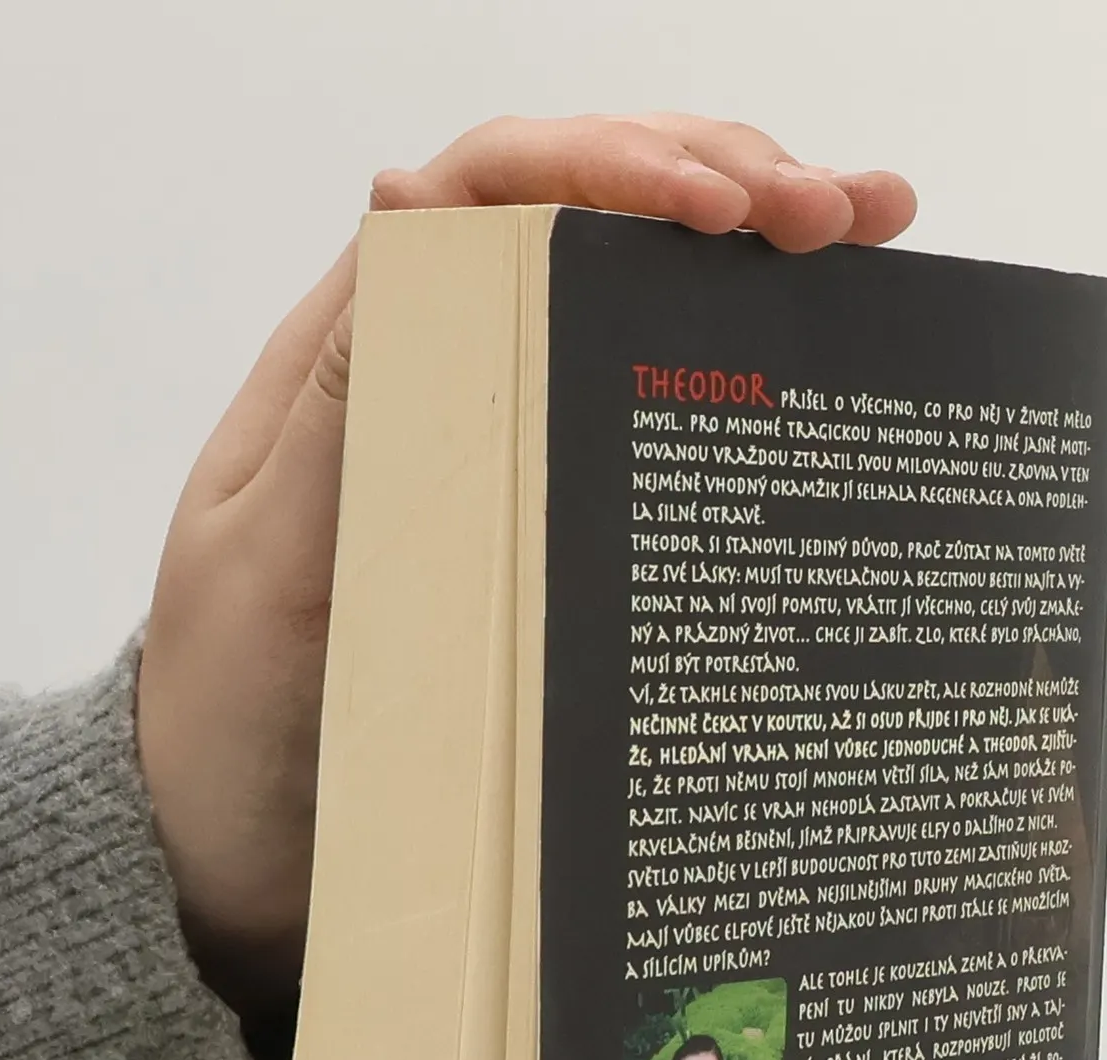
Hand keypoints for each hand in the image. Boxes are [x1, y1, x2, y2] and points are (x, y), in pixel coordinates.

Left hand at [136, 115, 916, 1020]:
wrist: (231, 845)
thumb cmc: (230, 713)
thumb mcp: (266, 561)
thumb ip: (343, 405)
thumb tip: (413, 207)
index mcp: (363, 355)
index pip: (493, 192)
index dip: (613, 167)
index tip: (726, 208)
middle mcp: (440, 372)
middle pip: (586, 216)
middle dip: (722, 182)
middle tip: (849, 216)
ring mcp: (500, 440)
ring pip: (630, 297)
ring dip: (753, 250)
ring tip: (876, 240)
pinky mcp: (544, 519)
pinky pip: (644, 410)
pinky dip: (739, 364)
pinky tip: (826, 347)